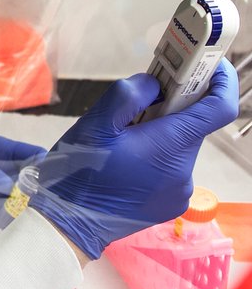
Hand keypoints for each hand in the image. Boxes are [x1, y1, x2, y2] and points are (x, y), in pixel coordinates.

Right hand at [30, 62, 238, 258]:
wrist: (69, 223)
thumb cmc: (77, 173)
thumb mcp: (94, 124)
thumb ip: (128, 95)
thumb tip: (155, 85)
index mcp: (168, 146)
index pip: (218, 108)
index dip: (220, 81)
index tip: (210, 65)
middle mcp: (184, 171)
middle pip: (192, 126)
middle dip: (171, 110)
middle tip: (139, 106)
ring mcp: (180, 191)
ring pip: (179, 147)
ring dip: (160, 135)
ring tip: (123, 140)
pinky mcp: (171, 203)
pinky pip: (172, 168)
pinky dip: (156, 156)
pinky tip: (127, 161)